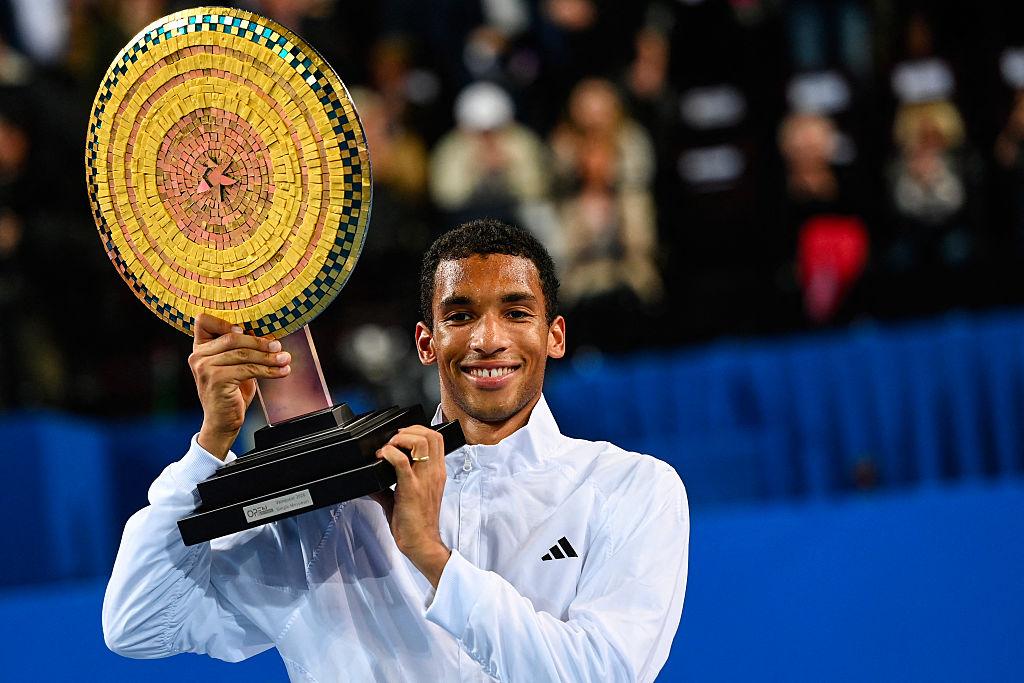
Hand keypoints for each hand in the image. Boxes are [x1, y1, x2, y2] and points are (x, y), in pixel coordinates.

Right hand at [188, 312, 290, 458]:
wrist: (222, 422)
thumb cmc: (230, 392)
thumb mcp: (234, 366)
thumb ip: (241, 350)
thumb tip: (269, 337)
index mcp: (200, 348)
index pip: (204, 321)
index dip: (225, 321)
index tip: (249, 328)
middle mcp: (198, 355)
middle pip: (233, 337)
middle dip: (260, 342)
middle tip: (278, 347)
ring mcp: (205, 367)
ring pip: (244, 353)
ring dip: (269, 357)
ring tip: (285, 360)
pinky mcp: (216, 379)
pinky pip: (249, 369)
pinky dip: (269, 370)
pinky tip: (281, 371)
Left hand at [371, 425, 449, 586]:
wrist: (421, 542)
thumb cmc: (417, 523)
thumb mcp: (406, 497)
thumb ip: (389, 486)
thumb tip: (369, 482)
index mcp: (436, 473)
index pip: (436, 439)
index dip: (418, 430)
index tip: (402, 436)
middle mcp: (434, 473)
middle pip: (431, 435)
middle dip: (410, 430)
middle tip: (394, 438)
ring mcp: (424, 480)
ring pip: (421, 442)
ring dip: (400, 438)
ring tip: (389, 446)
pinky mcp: (411, 489)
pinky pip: (401, 463)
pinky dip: (389, 454)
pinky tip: (380, 457)